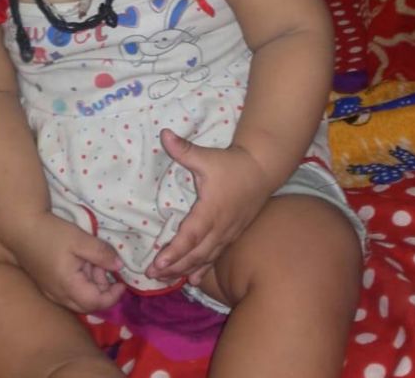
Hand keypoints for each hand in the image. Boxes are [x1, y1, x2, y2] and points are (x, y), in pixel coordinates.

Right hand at [11, 212, 125, 312]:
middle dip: (102, 289)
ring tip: (91, 259)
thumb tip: (119, 266)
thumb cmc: (52, 233)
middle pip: (88, 304)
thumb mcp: (81, 239)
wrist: (22, 228)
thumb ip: (102, 254)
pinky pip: (68, 292)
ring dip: (91, 284)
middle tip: (104, 266)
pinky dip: (80, 282)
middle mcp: (58, 296)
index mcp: (68, 287)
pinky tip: (79, 261)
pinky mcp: (46, 285)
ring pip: (78, 298)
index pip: (96, 303)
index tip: (122, 282)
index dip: (113, 295)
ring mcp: (51, 292)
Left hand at [146, 129, 271, 285]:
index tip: (157, 264)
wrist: (262, 170)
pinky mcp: (232, 235)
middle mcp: (220, 227)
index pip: (190, 236)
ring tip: (165, 280)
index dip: (174, 252)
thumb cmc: (232, 164)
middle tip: (152, 276)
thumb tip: (164, 134)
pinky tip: (193, 280)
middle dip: (174, 267)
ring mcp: (228, 234)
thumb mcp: (206, 156)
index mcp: (211, 209)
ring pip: (205, 258)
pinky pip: (215, 256)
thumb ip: (184, 149)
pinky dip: (202, 268)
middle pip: (195, 254)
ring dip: (185, 270)